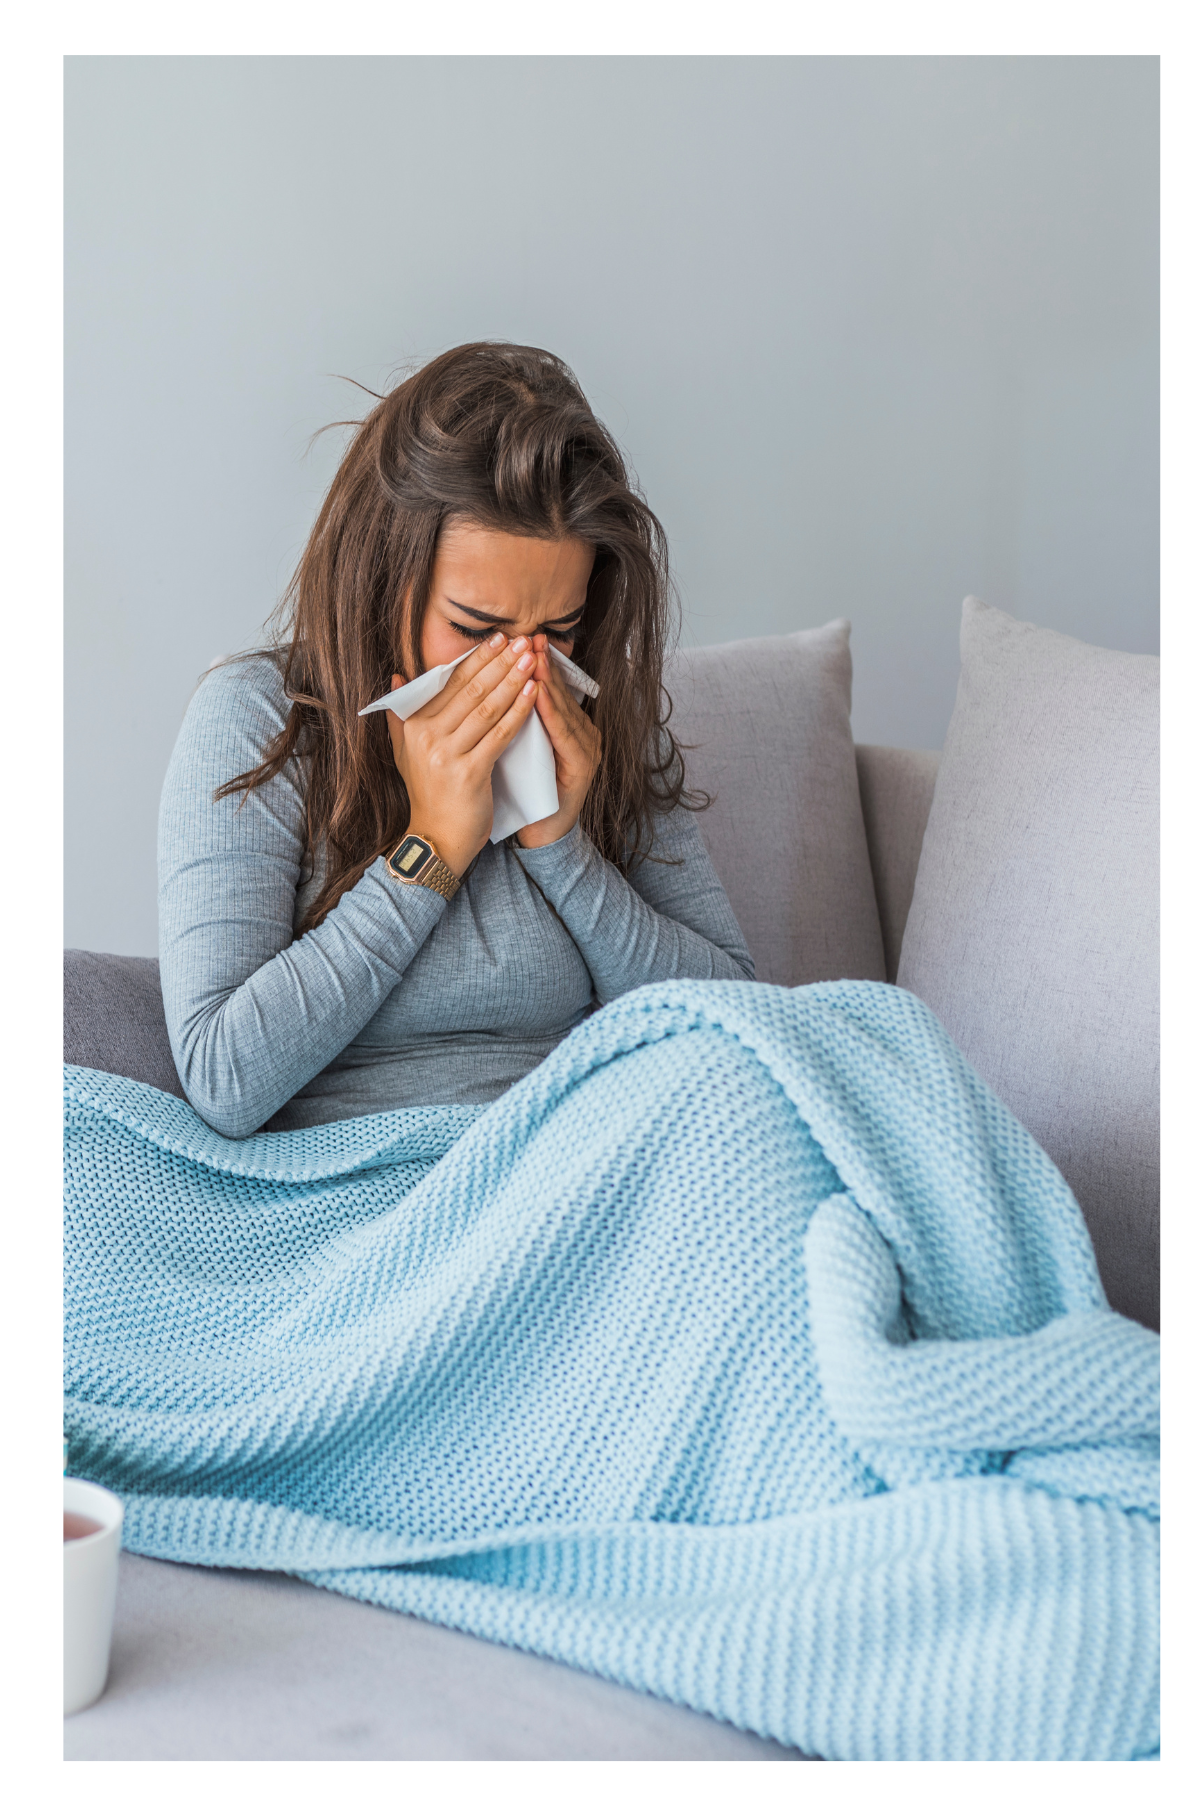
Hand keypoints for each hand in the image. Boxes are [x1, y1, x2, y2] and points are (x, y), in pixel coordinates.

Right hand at [385, 633, 538, 875]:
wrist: (437, 839)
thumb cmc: (429, 795)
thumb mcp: (406, 752)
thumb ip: (401, 715)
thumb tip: (397, 675)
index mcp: (414, 725)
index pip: (449, 682)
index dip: (476, 658)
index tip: (497, 638)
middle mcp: (427, 736)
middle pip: (470, 690)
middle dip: (499, 662)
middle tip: (521, 639)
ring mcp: (447, 754)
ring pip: (487, 708)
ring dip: (512, 679)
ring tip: (531, 659)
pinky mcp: (469, 772)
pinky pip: (500, 734)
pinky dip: (518, 711)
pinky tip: (534, 693)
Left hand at [515, 635, 601, 849]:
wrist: (537, 834)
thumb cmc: (520, 791)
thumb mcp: (510, 747)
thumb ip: (504, 717)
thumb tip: (477, 685)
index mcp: (562, 726)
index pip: (546, 688)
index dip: (530, 663)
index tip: (513, 638)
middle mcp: (580, 732)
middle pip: (558, 692)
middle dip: (541, 663)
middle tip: (527, 636)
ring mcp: (586, 749)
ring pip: (564, 709)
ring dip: (549, 681)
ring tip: (532, 657)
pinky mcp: (584, 767)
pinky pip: (566, 735)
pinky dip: (553, 713)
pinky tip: (540, 695)